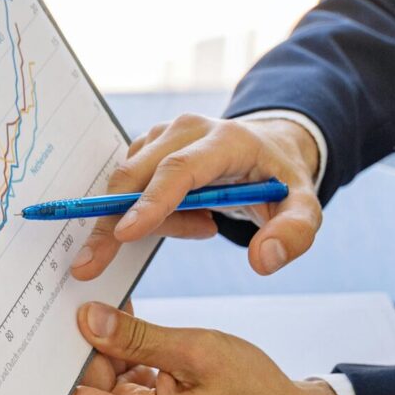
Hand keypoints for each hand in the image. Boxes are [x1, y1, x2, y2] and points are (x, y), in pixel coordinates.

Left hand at [57, 302, 351, 394]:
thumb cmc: (253, 394)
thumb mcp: (197, 351)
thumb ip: (139, 338)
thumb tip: (89, 319)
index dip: (43, 373)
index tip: (29, 336)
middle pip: (81, 381)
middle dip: (80, 340)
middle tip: (80, 294)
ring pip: (99, 374)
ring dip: (105, 342)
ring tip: (111, 304)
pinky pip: (117, 376)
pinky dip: (122, 350)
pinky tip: (130, 323)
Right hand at [70, 115, 320, 279]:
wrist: (268, 150)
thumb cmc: (281, 182)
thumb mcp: (304, 209)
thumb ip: (294, 234)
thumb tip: (262, 260)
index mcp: (225, 140)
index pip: (179, 170)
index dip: (150, 202)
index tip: (123, 234)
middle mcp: (187, 129)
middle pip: (136, 176)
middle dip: (110, 222)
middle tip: (90, 265)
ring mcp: (162, 135)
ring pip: (130, 185)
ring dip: (151, 221)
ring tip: (203, 227)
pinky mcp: (148, 147)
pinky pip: (130, 188)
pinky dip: (148, 214)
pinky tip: (190, 218)